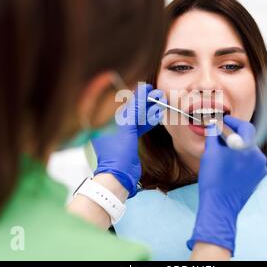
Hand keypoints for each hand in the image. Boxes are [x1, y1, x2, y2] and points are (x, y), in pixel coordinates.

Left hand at [91, 83, 164, 197]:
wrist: (119, 178)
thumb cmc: (118, 153)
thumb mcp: (127, 128)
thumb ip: (134, 109)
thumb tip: (141, 91)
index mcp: (104, 122)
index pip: (122, 104)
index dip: (136, 95)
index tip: (148, 88)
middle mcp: (111, 127)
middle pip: (130, 110)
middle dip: (145, 103)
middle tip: (158, 95)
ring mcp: (120, 135)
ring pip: (136, 119)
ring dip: (148, 112)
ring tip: (161, 103)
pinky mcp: (128, 143)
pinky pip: (138, 129)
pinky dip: (148, 122)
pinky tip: (158, 116)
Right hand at [187, 115, 266, 254]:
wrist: (220, 205)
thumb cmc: (214, 178)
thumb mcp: (211, 151)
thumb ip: (214, 133)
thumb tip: (214, 123)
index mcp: (248, 147)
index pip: (245, 126)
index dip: (233, 121)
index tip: (223, 121)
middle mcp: (259, 156)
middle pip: (247, 138)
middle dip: (233, 135)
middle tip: (219, 135)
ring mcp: (260, 168)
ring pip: (248, 151)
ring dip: (236, 147)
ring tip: (222, 152)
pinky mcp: (258, 177)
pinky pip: (250, 162)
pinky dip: (240, 159)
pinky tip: (228, 164)